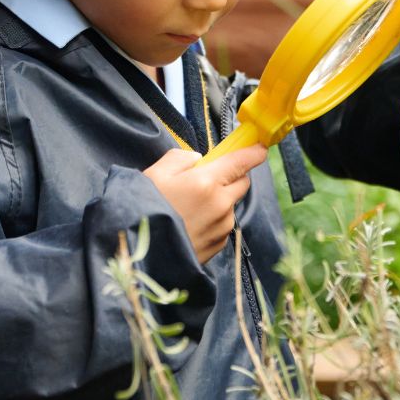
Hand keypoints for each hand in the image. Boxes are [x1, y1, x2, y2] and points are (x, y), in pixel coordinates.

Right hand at [143, 145, 267, 263]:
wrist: (140, 252)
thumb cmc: (145, 210)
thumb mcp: (156, 173)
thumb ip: (180, 158)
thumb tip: (197, 159)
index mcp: (207, 182)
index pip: (242, 161)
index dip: (254, 152)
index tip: (260, 147)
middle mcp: (221, 204)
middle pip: (243, 182)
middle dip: (233, 175)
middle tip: (209, 177)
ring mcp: (222, 227)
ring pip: (231, 205)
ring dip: (221, 200)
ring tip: (191, 207)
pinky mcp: (218, 245)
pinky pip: (223, 225)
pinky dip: (214, 220)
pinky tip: (191, 224)